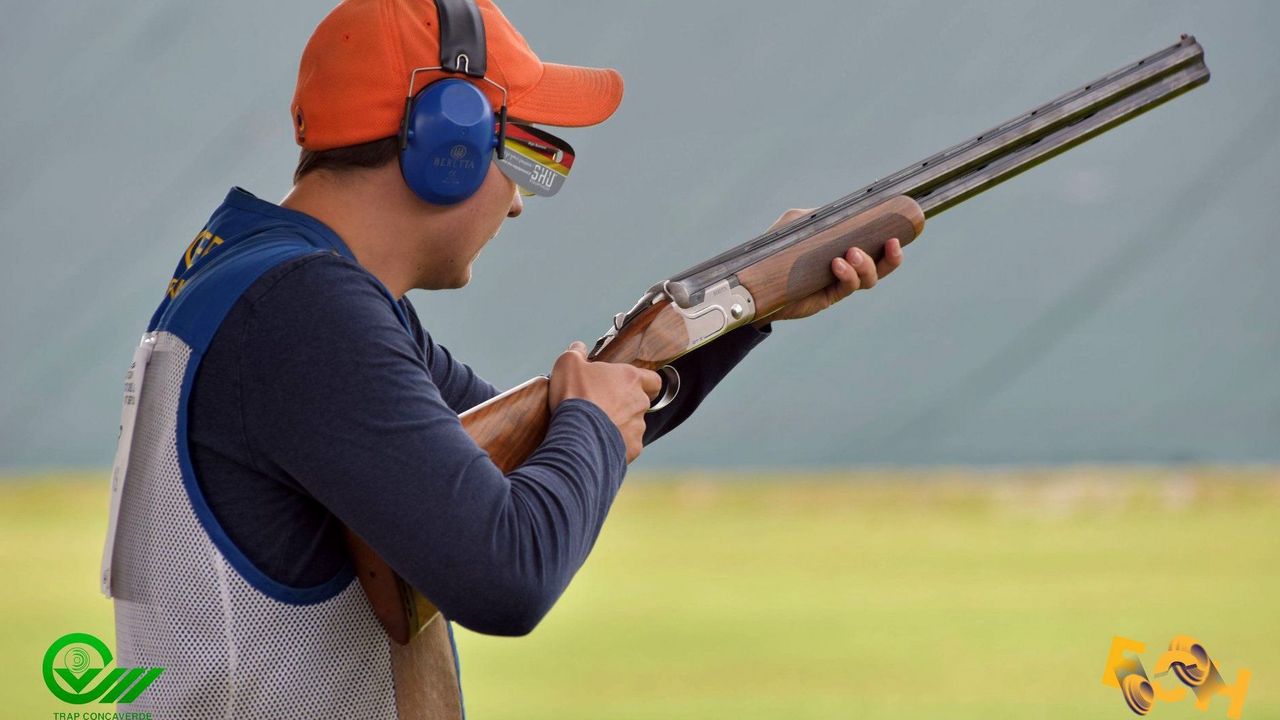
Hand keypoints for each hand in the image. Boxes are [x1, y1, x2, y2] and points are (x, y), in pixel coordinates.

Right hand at [548, 341, 661, 462]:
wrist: (577, 434)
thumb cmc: (575, 395)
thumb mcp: (568, 364)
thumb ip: (576, 352)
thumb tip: (578, 348)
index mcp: (630, 379)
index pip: (653, 379)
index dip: (645, 382)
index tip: (632, 385)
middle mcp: (640, 402)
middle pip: (640, 403)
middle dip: (625, 405)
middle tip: (603, 406)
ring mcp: (638, 427)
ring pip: (634, 425)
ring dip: (619, 425)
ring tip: (596, 427)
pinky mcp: (631, 449)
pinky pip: (626, 445)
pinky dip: (615, 444)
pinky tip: (597, 442)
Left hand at [752, 208, 903, 326]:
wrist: (756, 282)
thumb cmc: (776, 250)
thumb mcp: (795, 224)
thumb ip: (814, 215)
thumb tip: (836, 213)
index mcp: (844, 247)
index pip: (875, 245)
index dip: (891, 243)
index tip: (897, 233)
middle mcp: (846, 267)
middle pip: (881, 266)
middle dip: (891, 258)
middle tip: (890, 244)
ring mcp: (838, 283)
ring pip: (867, 279)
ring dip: (866, 266)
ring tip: (852, 254)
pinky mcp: (828, 297)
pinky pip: (846, 288)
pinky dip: (847, 276)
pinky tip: (837, 264)